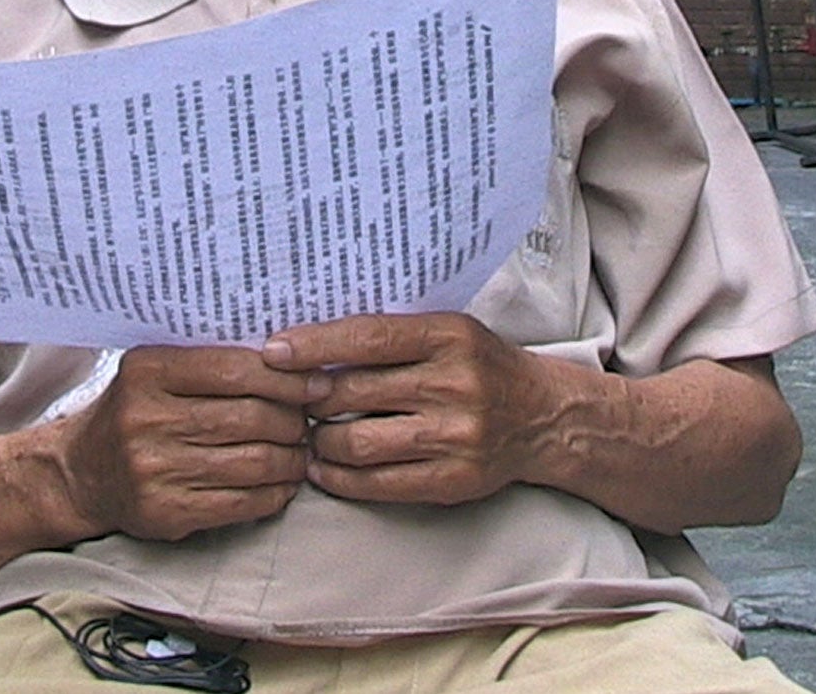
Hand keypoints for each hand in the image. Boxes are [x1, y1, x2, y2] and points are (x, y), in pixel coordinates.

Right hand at [59, 345, 323, 541]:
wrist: (82, 473)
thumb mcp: (157, 371)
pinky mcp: (166, 512)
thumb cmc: (135, 412)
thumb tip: (295, 359)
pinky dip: (274, 493)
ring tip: (301, 450)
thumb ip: (212, 361)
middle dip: (294, 419)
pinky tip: (283, 483)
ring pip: (253, 462)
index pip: (235, 369)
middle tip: (311, 419)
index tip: (317, 381)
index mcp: (148, 371)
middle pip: (250, 417)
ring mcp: (155, 470)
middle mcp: (147, 419)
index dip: (287, 377)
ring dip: (291, 458)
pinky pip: (241, 503)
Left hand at [262, 312, 555, 506]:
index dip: (314, 345)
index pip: (367, 338)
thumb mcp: (445, 331)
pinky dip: (339, 478)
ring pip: (358, 443)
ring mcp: (456, 436)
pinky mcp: (454, 480)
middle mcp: (454, 384)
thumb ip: (389, 337)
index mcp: (448, 336)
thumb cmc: (479, 365)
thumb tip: (307, 346)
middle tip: (290, 399)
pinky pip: (378, 484)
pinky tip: (324, 468)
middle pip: (353, 393)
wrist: (543, 416)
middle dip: (310, 398)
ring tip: (308, 434)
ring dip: (320, 442)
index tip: (273, 351)